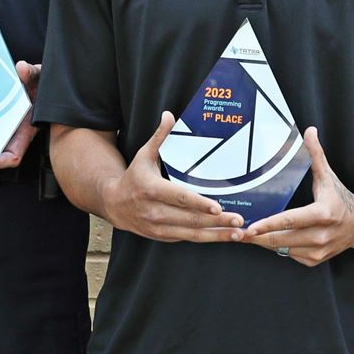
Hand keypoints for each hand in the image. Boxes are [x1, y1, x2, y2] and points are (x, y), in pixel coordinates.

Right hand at [101, 111, 244, 242]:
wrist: (113, 205)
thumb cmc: (134, 177)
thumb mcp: (144, 155)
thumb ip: (159, 137)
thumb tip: (169, 114)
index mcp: (152, 190)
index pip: (179, 198)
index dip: (198, 204)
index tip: (217, 207)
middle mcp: (155, 212)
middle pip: (191, 219)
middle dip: (217, 221)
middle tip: (240, 221)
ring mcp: (159, 228)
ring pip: (192, 234)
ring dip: (217, 235)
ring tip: (238, 233)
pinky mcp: (163, 237)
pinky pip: (188, 238)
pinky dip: (207, 238)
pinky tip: (224, 235)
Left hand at [239, 130, 353, 266]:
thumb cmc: (340, 198)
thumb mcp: (328, 176)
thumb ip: (316, 154)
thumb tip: (309, 130)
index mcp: (323, 214)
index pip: (290, 221)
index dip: (268, 225)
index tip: (250, 228)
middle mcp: (321, 235)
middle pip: (282, 239)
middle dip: (258, 237)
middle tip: (238, 232)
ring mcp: (319, 250)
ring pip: (283, 249)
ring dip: (265, 243)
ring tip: (249, 235)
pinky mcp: (316, 260)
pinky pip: (290, 255)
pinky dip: (279, 248)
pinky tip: (272, 239)